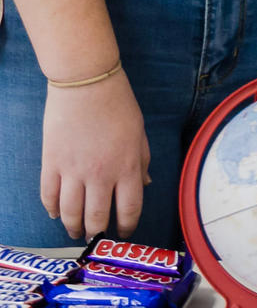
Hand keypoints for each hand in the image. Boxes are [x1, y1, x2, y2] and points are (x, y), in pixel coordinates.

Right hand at [41, 70, 150, 238]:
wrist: (86, 81)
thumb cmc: (118, 103)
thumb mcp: (139, 131)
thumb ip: (142, 159)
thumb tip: (145, 184)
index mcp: (127, 166)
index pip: (129, 209)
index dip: (126, 226)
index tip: (123, 232)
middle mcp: (101, 174)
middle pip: (97, 217)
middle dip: (97, 232)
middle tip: (96, 236)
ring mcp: (74, 170)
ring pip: (71, 213)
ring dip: (73, 227)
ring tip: (76, 231)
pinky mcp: (52, 163)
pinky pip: (49, 196)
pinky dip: (52, 210)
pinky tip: (57, 213)